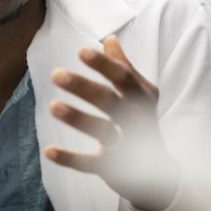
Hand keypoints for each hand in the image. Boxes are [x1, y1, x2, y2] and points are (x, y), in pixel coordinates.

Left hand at [44, 36, 178, 210]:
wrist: (162, 172)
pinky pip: (91, 163)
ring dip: (78, 118)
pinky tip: (49, 151)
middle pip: (111, 101)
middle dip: (84, 88)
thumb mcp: (139, 93)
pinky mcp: (115, 168)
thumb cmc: (142, 121)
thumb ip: (123, 67)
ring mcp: (128, 145)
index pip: (123, 77)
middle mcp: (136, 119)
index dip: (103, 65)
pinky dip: (71, 159)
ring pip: (102, 131)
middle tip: (55, 74)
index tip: (81, 51)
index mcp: (141, 97)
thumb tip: (109, 38)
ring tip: (52, 106)